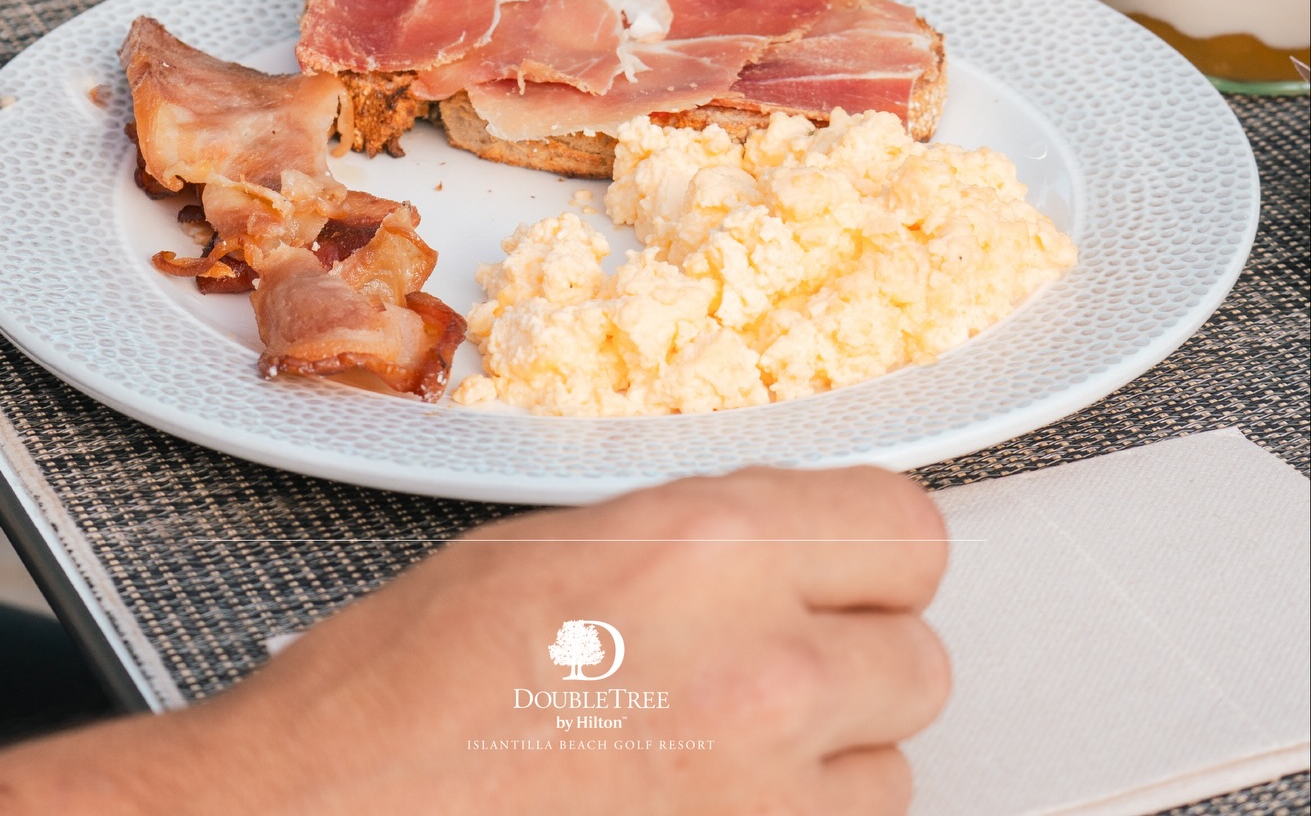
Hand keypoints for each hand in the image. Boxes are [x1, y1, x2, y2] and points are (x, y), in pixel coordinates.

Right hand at [0, 467, 948, 814]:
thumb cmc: (401, 694)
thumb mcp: (555, 551)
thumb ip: (699, 544)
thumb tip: (785, 553)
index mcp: (709, 549)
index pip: (907, 531)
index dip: (870, 555)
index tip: (845, 572)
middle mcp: (765, 670)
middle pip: (918, 661)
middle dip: (852, 662)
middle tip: (764, 671)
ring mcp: (766, 803)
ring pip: (888, 777)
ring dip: (824, 767)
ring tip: (710, 759)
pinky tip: (694, 810)